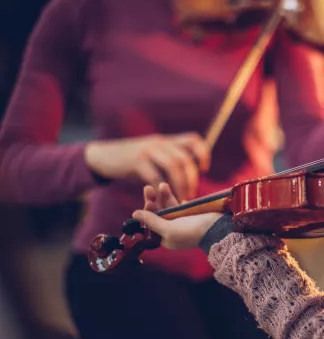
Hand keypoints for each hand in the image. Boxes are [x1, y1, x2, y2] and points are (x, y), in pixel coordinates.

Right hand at [85, 132, 210, 200]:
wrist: (103, 157)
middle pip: (184, 158)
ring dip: (180, 185)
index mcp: (167, 141)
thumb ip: (168, 162)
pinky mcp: (136, 161)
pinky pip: (154, 176)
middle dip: (191, 179)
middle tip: (191, 194)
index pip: (193, 139)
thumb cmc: (132, 162)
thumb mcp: (153, 156)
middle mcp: (160, 143)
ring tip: (181, 198)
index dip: (203, 153)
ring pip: (173, 166)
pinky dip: (161, 189)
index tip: (204, 169)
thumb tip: (188, 178)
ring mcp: (148, 151)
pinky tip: (161, 198)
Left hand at [132, 183, 221, 250]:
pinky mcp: (192, 214)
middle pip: (158, 213)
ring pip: (168, 207)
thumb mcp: (168, 229)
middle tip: (148, 188)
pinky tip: (179, 198)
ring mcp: (182, 222)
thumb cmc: (193, 232)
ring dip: (164, 196)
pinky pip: (180, 205)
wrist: (219, 228)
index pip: (150, 224)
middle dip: (153, 201)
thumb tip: (134, 214)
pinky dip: (177, 200)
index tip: (148, 202)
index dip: (147, 212)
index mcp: (165, 239)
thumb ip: (151, 221)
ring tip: (162, 185)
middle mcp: (172, 230)